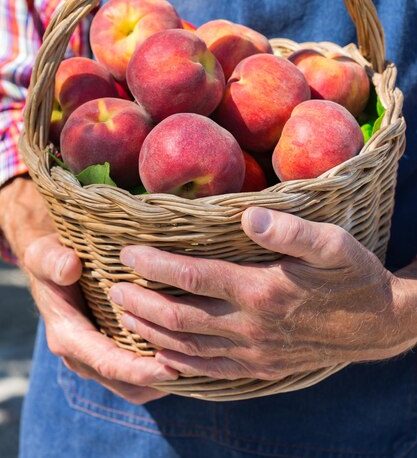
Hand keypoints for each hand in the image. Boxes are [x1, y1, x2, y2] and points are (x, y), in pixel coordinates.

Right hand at [0, 177, 177, 402]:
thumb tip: (70, 268)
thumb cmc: (51, 258)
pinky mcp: (108, 350)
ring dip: (158, 380)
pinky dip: (155, 372)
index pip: (106, 362)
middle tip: (193, 368)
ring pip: (130, 385)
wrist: (50, 264)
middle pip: (123, 381)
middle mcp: (81, 355)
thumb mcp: (45, 255)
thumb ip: (53, 262)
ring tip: (194, 366)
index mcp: (68, 336)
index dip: (138, 369)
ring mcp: (95, 356)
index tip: (171, 368)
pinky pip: (133, 374)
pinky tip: (183, 357)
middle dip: (156, 379)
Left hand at [109, 207, 416, 380]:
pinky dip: (180, 364)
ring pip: (189, 347)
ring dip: (153, 332)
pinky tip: (162, 357)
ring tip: (125, 317)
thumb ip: (290, 230)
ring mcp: (254, 352)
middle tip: (113, 289)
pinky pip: (211, 371)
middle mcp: (250, 326)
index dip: (157, 266)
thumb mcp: (332, 243)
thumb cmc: (352, 277)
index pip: (194, 277)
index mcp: (261, 290)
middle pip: (181, 317)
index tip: (129, 253)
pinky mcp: (260, 367)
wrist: (376, 325)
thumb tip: (249, 215)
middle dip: (142, 302)